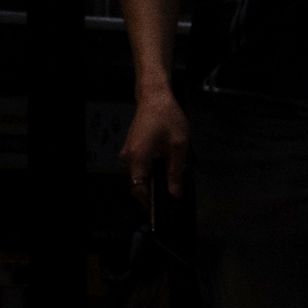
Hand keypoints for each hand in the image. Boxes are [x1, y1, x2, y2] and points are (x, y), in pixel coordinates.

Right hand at [120, 87, 189, 210]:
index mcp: (139, 157)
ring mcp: (128, 152)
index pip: (138, 187)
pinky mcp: (131, 148)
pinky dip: (150, 170)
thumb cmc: (167, 118)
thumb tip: (175, 193)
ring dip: (152, 180)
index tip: (159, 210)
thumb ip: (176, 172)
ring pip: (138, 174)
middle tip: (172, 195)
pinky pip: (139, 165)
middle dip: (152, 191)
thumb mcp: (179, 146)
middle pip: (138, 182)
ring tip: (171, 180)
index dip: (148, 201)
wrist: (155, 97)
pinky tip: (164, 167)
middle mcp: (129, 157)